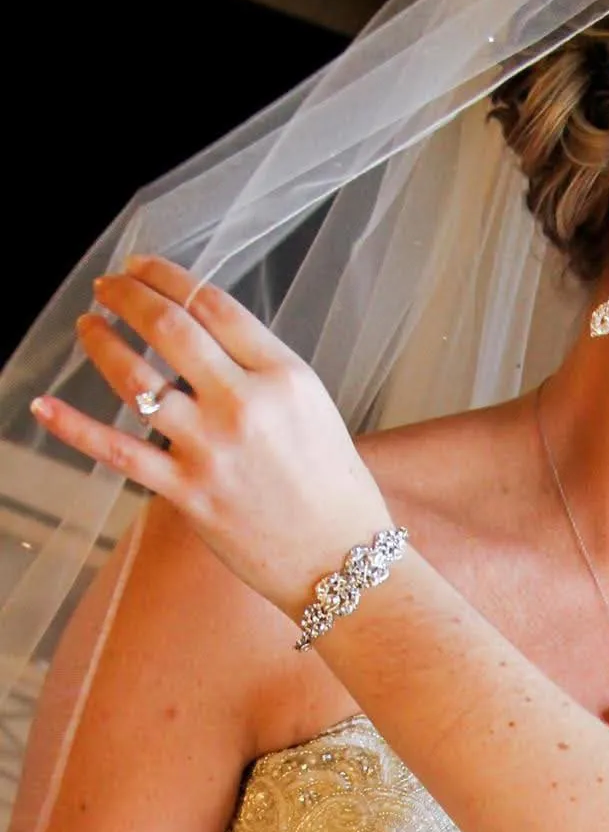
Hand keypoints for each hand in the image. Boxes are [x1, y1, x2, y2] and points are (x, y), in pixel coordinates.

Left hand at [29, 255, 393, 619]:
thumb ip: (261, 372)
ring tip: (86, 327)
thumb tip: (202, 343)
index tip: (142, 268)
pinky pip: (117, 451)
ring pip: (136, 379)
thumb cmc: (335, 491)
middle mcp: (245, 405)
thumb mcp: (313, 411)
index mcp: (284, 377)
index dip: (166, 275)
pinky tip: (43, 405)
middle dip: (126, 295)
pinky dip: (73, 427)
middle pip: (169, 326)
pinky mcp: (187, 492)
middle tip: (106, 286)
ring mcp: (211, 449)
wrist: (343, 563)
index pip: (213, 304)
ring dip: (101, 343)